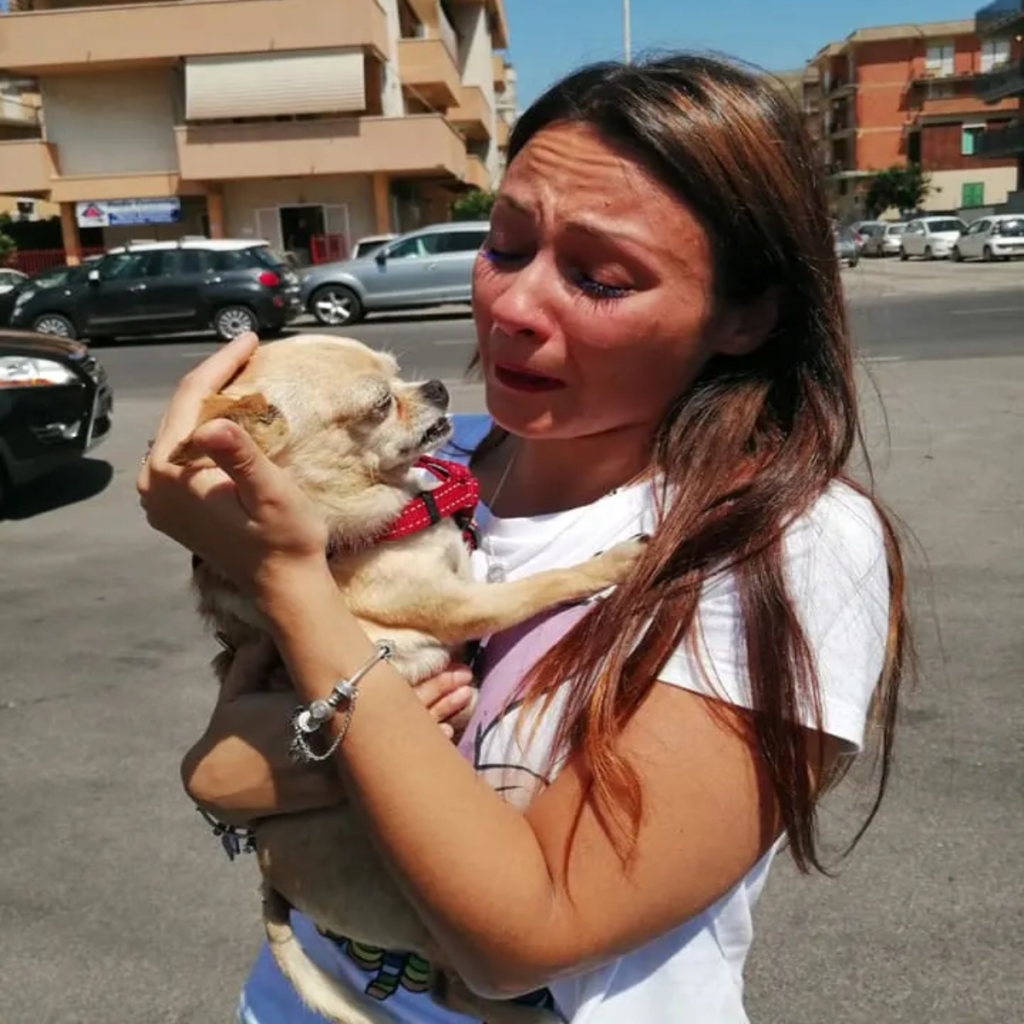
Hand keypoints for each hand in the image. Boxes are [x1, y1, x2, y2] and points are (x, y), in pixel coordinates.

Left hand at [137, 333, 327, 594]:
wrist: (283, 584)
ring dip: (208, 401)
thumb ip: (239, 455)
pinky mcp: (170, 506)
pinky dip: (203, 429)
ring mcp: (157, 497)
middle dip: (214, 378)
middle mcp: (151, 482)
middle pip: (181, 411)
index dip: (222, 365)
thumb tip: (212, 422)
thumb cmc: (284, 537)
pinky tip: (226, 417)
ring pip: (180, 430)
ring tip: (240, 375)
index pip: (192, 400)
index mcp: (171, 472)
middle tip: (247, 350)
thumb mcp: (269, 491)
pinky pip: (182, 453)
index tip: (250, 339)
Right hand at [184, 646, 476, 821]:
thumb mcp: (238, 683)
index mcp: (313, 706)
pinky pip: (386, 771)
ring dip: (433, 723)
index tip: (446, 662)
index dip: (415, 678)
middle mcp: (332, 738)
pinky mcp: (337, 791)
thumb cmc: (230, 728)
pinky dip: (412, 757)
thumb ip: (258, 653)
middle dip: (435, 697)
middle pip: (395, 716)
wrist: (219, 784)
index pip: (376, 691)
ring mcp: (338, 768)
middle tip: (467, 680)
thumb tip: (275, 622)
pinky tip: (442, 740)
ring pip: (396, 746)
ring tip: (466, 703)